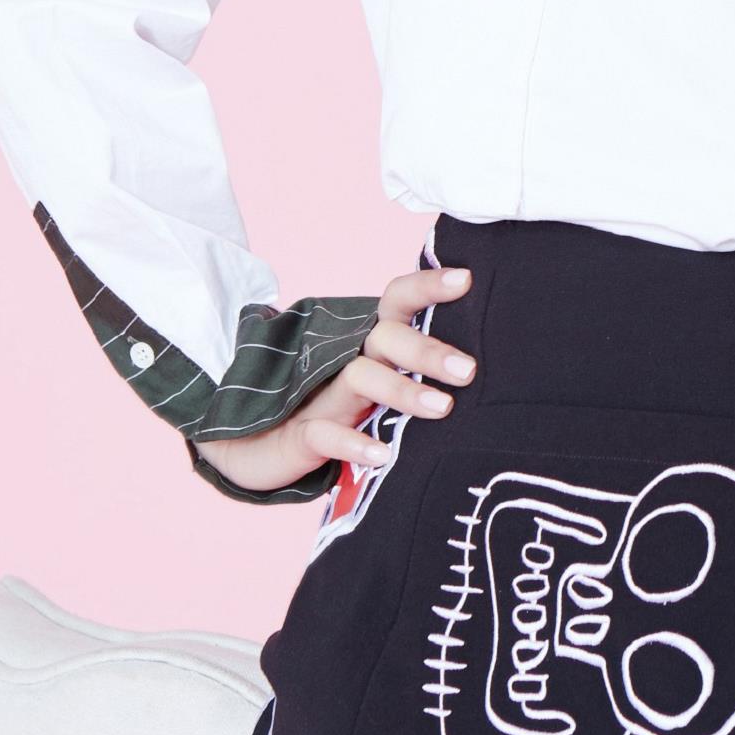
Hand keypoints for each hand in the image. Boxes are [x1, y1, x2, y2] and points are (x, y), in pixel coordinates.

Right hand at [190, 262, 476, 494]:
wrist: (253, 447)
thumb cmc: (333, 412)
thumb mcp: (375, 389)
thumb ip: (416, 377)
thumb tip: (482, 374)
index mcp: (366, 346)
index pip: (397, 302)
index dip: (427, 287)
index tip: (466, 278)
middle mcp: (346, 362)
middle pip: (385, 339)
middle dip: (427, 351)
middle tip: (468, 370)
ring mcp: (321, 397)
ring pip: (360, 379)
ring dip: (402, 391)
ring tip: (442, 407)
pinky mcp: (301, 435)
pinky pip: (325, 435)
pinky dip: (353, 444)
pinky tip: (382, 456)